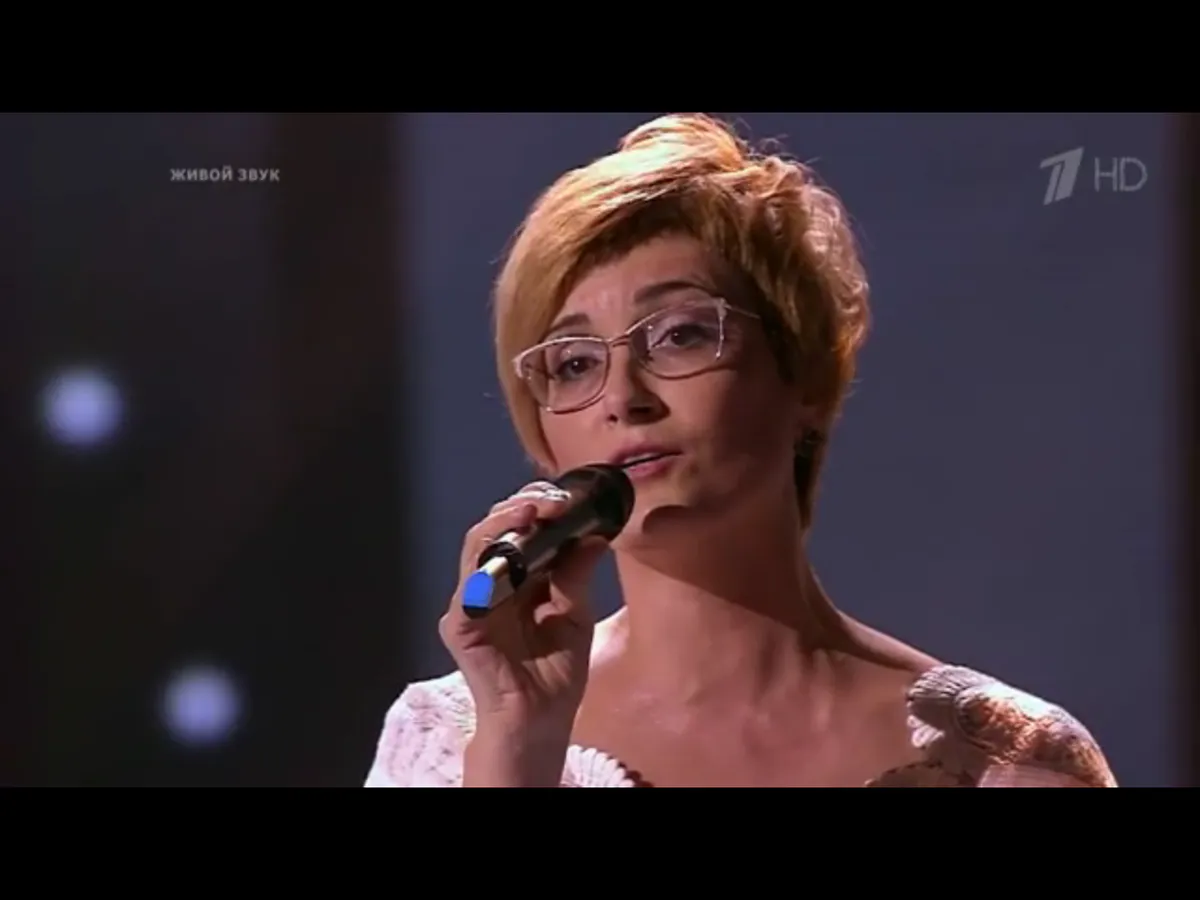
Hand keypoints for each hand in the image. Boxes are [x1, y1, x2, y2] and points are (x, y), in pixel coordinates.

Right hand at [439, 480, 606, 784]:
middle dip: (523, 507)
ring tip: (533, 512)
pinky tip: (511, 553)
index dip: (541, 507)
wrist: (539, 722)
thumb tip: (595, 536)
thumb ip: (576, 577)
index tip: (570, 498)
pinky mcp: (459, 625)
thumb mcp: (575, 616)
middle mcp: (491, 584)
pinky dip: (488, 567)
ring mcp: (471, 603)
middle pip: (496, 529)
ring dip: (504, 524)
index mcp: (519, 579)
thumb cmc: (555, 675)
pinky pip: (469, 588)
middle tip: (554, 500)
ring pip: (477, 546)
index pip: (521, 529)